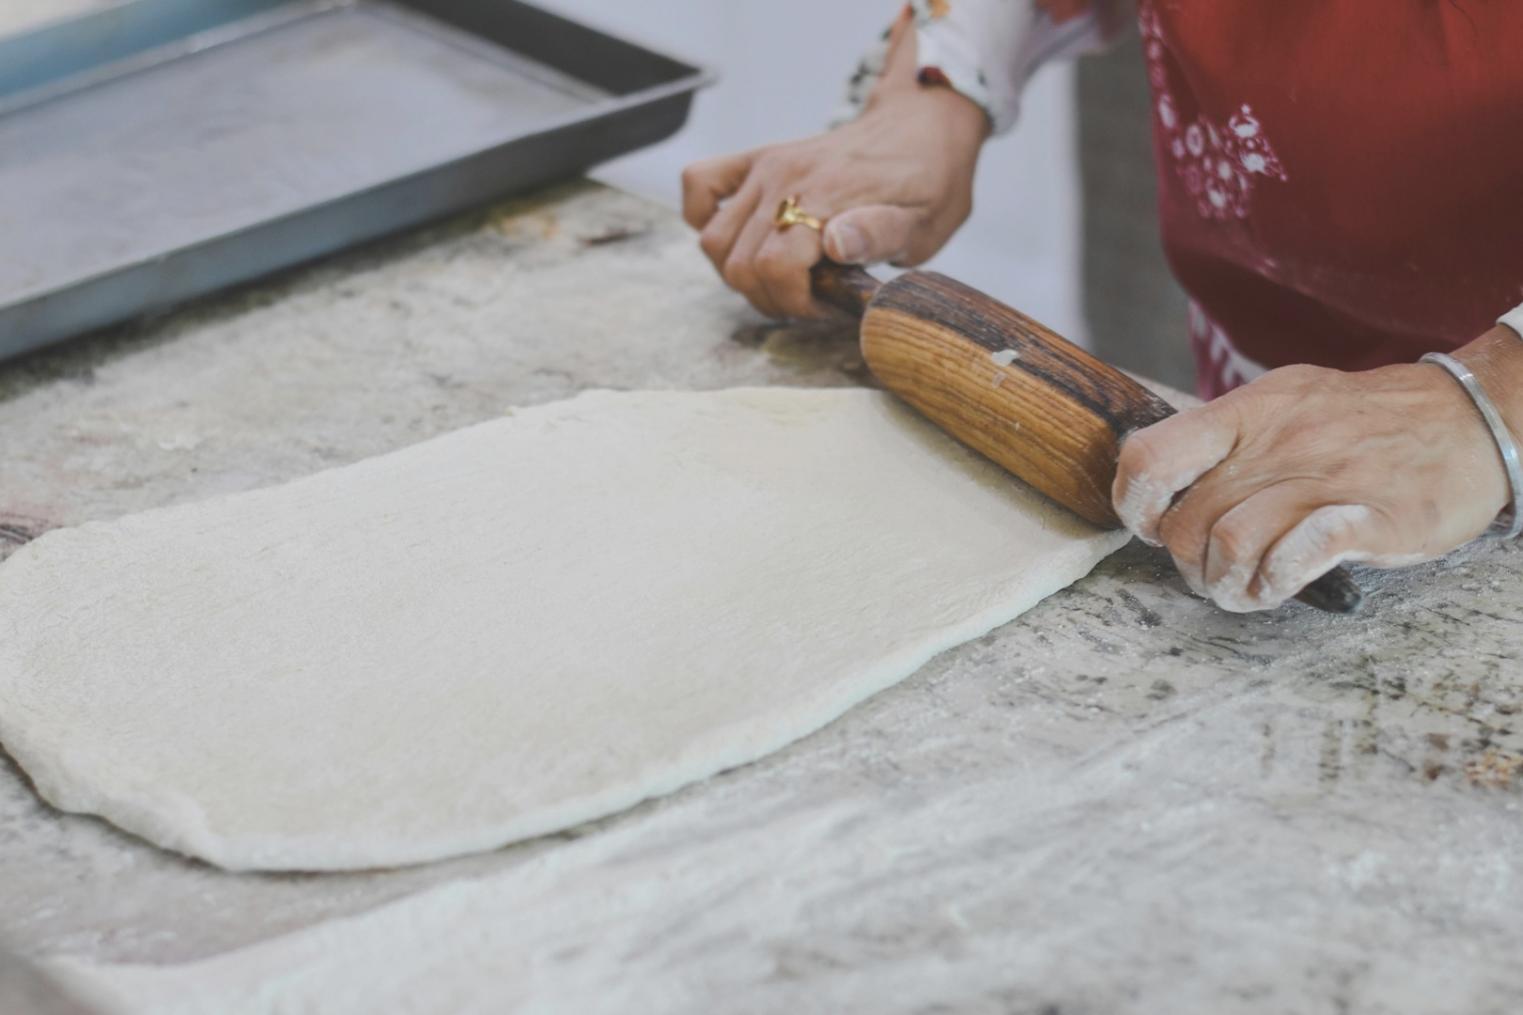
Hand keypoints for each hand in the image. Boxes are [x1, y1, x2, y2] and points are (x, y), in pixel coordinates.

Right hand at [679, 20, 986, 319]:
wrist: (924, 128)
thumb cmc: (930, 182)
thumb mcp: (925, 222)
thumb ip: (881, 233)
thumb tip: (835, 242)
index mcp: (827, 194)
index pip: (774, 266)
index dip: (793, 302)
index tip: (824, 307)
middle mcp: (785, 176)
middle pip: (738, 262)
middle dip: (770, 297)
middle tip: (808, 299)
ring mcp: (766, 166)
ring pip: (714, 239)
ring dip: (739, 273)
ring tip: (783, 278)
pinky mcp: (758, 159)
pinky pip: (699, 184)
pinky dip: (704, 218)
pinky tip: (741, 238)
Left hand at [1111, 351, 1514, 611]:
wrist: (1471, 420)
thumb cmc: (1365, 422)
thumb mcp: (1285, 403)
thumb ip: (1225, 438)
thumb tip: (1161, 478)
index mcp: (1249, 412)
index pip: (1149, 455)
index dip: (1135, 504)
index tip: (1154, 526)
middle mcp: (1277, 444)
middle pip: (1187, 522)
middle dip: (1188, 564)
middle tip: (1212, 573)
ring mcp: (1323, 481)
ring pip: (1229, 543)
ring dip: (1227, 584)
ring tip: (1245, 588)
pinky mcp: (1369, 519)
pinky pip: (1294, 556)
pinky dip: (1273, 581)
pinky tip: (1279, 584)